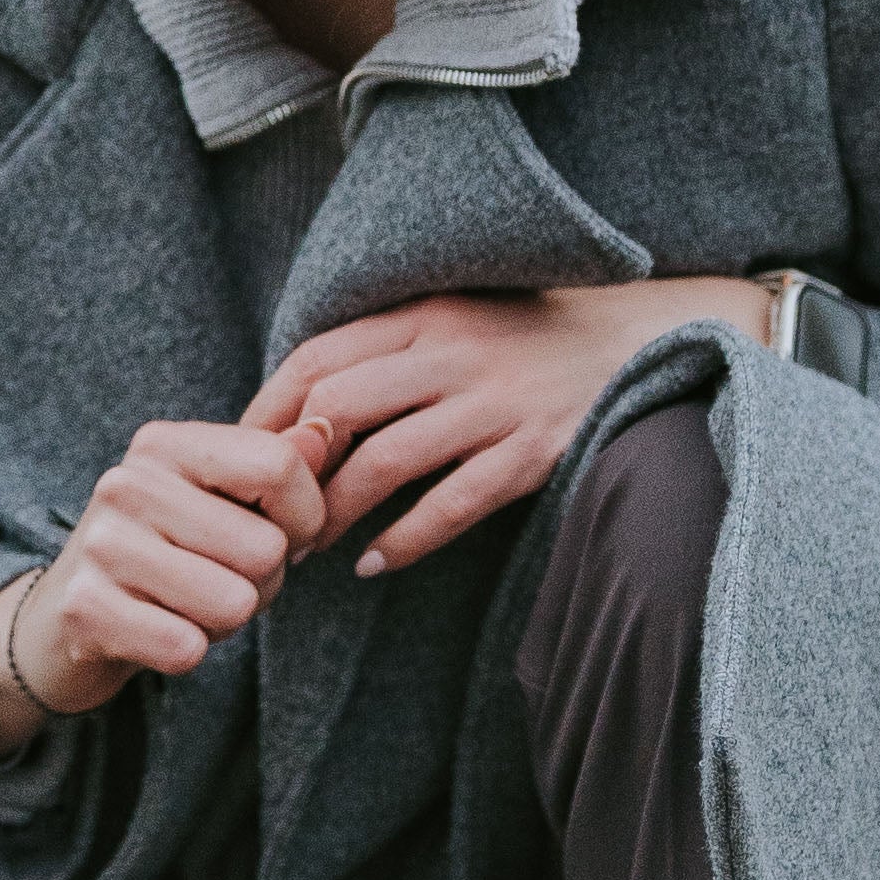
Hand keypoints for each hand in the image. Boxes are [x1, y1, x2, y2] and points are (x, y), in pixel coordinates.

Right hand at [0, 416, 330, 746]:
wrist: (60, 621)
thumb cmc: (162, 556)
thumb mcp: (218, 502)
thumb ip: (275, 468)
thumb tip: (323, 432)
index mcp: (165, 444)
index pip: (279, 465)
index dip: (306, 517)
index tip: (284, 537)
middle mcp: (126, 483)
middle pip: (266, 548)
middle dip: (263, 583)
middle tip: (217, 580)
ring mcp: (101, 545)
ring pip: (234, 603)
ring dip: (224, 622)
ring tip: (184, 605)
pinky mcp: (85, 609)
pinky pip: (186, 647)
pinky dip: (185, 652)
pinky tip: (154, 632)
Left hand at [244, 277, 774, 576]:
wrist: (641, 344)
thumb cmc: (528, 339)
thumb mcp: (455, 321)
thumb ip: (388, 352)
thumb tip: (299, 407)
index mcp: (423, 315)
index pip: (316, 357)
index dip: (267, 410)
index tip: (238, 456)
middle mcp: (452, 353)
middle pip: (336, 409)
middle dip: (289, 471)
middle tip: (266, 515)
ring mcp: (494, 403)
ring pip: (385, 461)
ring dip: (335, 513)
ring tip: (309, 549)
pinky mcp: (532, 452)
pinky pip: (453, 503)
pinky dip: (406, 539)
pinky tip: (376, 564)